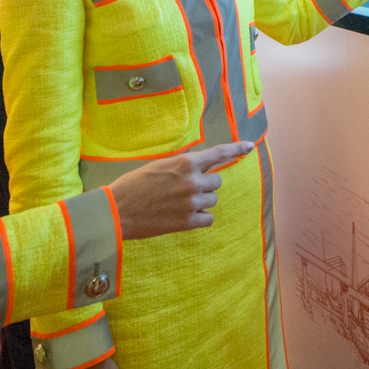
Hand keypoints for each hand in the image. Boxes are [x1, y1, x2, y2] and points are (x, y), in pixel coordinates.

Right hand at [108, 142, 249, 239]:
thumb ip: (181, 166)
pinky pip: (208, 219)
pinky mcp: (188, 222)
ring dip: (202, 201)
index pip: (218, 153)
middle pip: (217, 182)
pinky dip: (200, 218)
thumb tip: (198, 168)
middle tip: (185, 189)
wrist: (118, 210)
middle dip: (205, 185)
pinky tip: (184, 216)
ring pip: (213, 200)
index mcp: (185, 163)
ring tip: (180, 203)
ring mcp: (191, 203)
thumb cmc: (133, 185)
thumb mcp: (158, 166)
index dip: (237, 149)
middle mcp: (192, 181)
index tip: (250, 146)